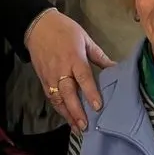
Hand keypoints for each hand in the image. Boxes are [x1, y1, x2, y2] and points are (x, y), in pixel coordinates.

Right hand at [25, 10, 112, 130]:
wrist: (38, 26)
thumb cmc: (65, 30)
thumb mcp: (85, 38)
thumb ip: (99, 56)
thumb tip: (116, 68)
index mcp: (74, 57)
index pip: (83, 77)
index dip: (90, 92)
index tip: (98, 106)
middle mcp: (61, 69)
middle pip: (68, 93)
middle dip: (76, 110)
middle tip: (86, 126)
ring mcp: (50, 76)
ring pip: (58, 99)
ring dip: (67, 114)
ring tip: (77, 128)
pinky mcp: (43, 80)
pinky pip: (51, 97)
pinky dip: (59, 109)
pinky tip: (67, 118)